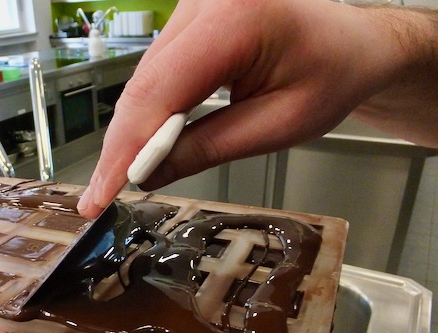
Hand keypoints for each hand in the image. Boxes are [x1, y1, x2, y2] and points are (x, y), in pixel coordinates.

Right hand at [77, 0, 437, 218]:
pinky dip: (145, 112)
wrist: (351, 41)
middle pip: (142, 85)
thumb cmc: (332, 75)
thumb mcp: (277, 124)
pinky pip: (154, 70)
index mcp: (235, 19)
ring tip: (113, 179)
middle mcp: (205, 2)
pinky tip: (138, 145)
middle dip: (118, 147)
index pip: (159, 92)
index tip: (102, 194)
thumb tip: (147, 174)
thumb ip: (207, 148)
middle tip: (98, 196)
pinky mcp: (188, 20)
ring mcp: (193, 6)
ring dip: (128, 132)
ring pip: (142, 79)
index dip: (125, 149)